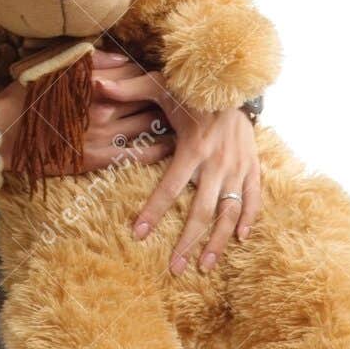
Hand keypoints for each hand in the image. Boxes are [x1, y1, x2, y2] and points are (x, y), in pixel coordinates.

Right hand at [0, 51, 173, 176]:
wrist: (1, 135)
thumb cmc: (25, 96)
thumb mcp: (53, 66)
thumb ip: (90, 59)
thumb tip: (123, 56)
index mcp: (92, 81)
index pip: (132, 73)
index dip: (147, 73)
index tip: (160, 75)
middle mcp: (101, 106)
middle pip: (146, 98)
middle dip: (163, 97)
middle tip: (179, 96)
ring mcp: (101, 134)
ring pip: (147, 124)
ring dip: (166, 120)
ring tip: (180, 118)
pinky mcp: (96, 159)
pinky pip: (136, 155)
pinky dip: (157, 150)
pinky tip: (170, 146)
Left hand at [91, 51, 261, 272]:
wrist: (237, 80)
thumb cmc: (193, 85)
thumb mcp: (161, 84)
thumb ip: (128, 88)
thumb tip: (95, 83)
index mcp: (193, 148)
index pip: (169, 187)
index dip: (153, 211)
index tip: (137, 234)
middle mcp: (218, 162)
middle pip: (202, 211)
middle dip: (187, 242)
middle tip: (174, 268)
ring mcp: (238, 167)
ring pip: (230, 212)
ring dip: (219, 241)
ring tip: (205, 266)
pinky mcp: (253, 165)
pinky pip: (254, 197)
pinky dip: (249, 218)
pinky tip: (240, 239)